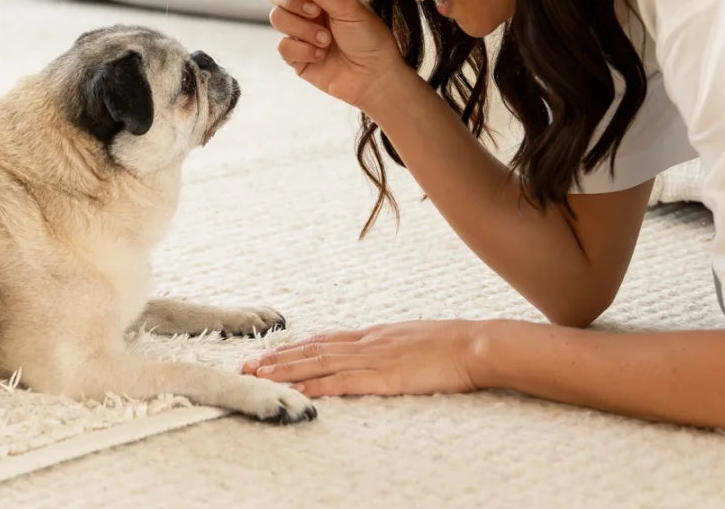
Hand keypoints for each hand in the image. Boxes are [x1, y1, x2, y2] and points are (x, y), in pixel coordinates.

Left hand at [240, 321, 479, 397]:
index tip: (270, 351)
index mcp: (374, 334)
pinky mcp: (384, 377)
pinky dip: (316, 386)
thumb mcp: (415, 338)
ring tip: (259, 374)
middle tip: (247, 364)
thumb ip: (393, 345)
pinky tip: (297, 390)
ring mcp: (373, 358)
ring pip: (319, 363)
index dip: (295, 345)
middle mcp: (367, 342)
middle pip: (312, 349)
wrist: (476, 343)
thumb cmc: (454, 343)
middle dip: (278, 357)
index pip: (325, 339)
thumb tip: (382, 352)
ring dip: (286, 369)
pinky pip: (343, 382)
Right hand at [266, 0, 403, 108]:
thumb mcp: (347, 6)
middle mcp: (307, 9)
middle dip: (294, 4)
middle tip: (317, 13)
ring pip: (277, 19)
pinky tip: (321, 56)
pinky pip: (283, 47)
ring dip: (303, 30)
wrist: (375, 77)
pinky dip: (303, 51)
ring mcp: (300, 33)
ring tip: (327, 41)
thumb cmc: (369, 38)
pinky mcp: (296, 57)